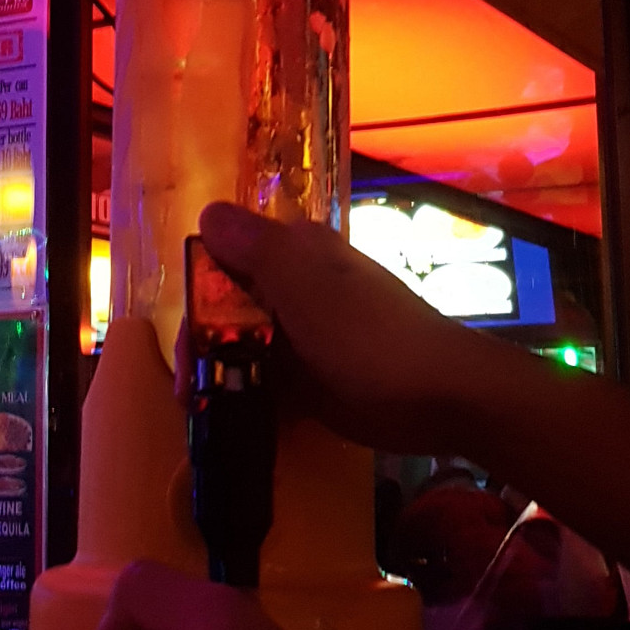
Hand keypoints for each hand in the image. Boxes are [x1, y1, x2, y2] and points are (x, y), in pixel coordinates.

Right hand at [185, 203, 513, 456]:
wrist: (442, 397)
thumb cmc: (370, 336)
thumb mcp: (306, 286)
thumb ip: (256, 248)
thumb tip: (208, 211)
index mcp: (293, 251)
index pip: (222, 259)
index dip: (195, 298)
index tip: (187, 346)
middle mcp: (295, 284)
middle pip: (227, 307)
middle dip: (202, 345)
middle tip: (190, 394)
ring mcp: (305, 332)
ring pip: (243, 344)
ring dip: (218, 373)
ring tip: (202, 411)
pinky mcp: (315, 375)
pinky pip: (267, 377)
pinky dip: (248, 393)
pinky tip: (233, 418)